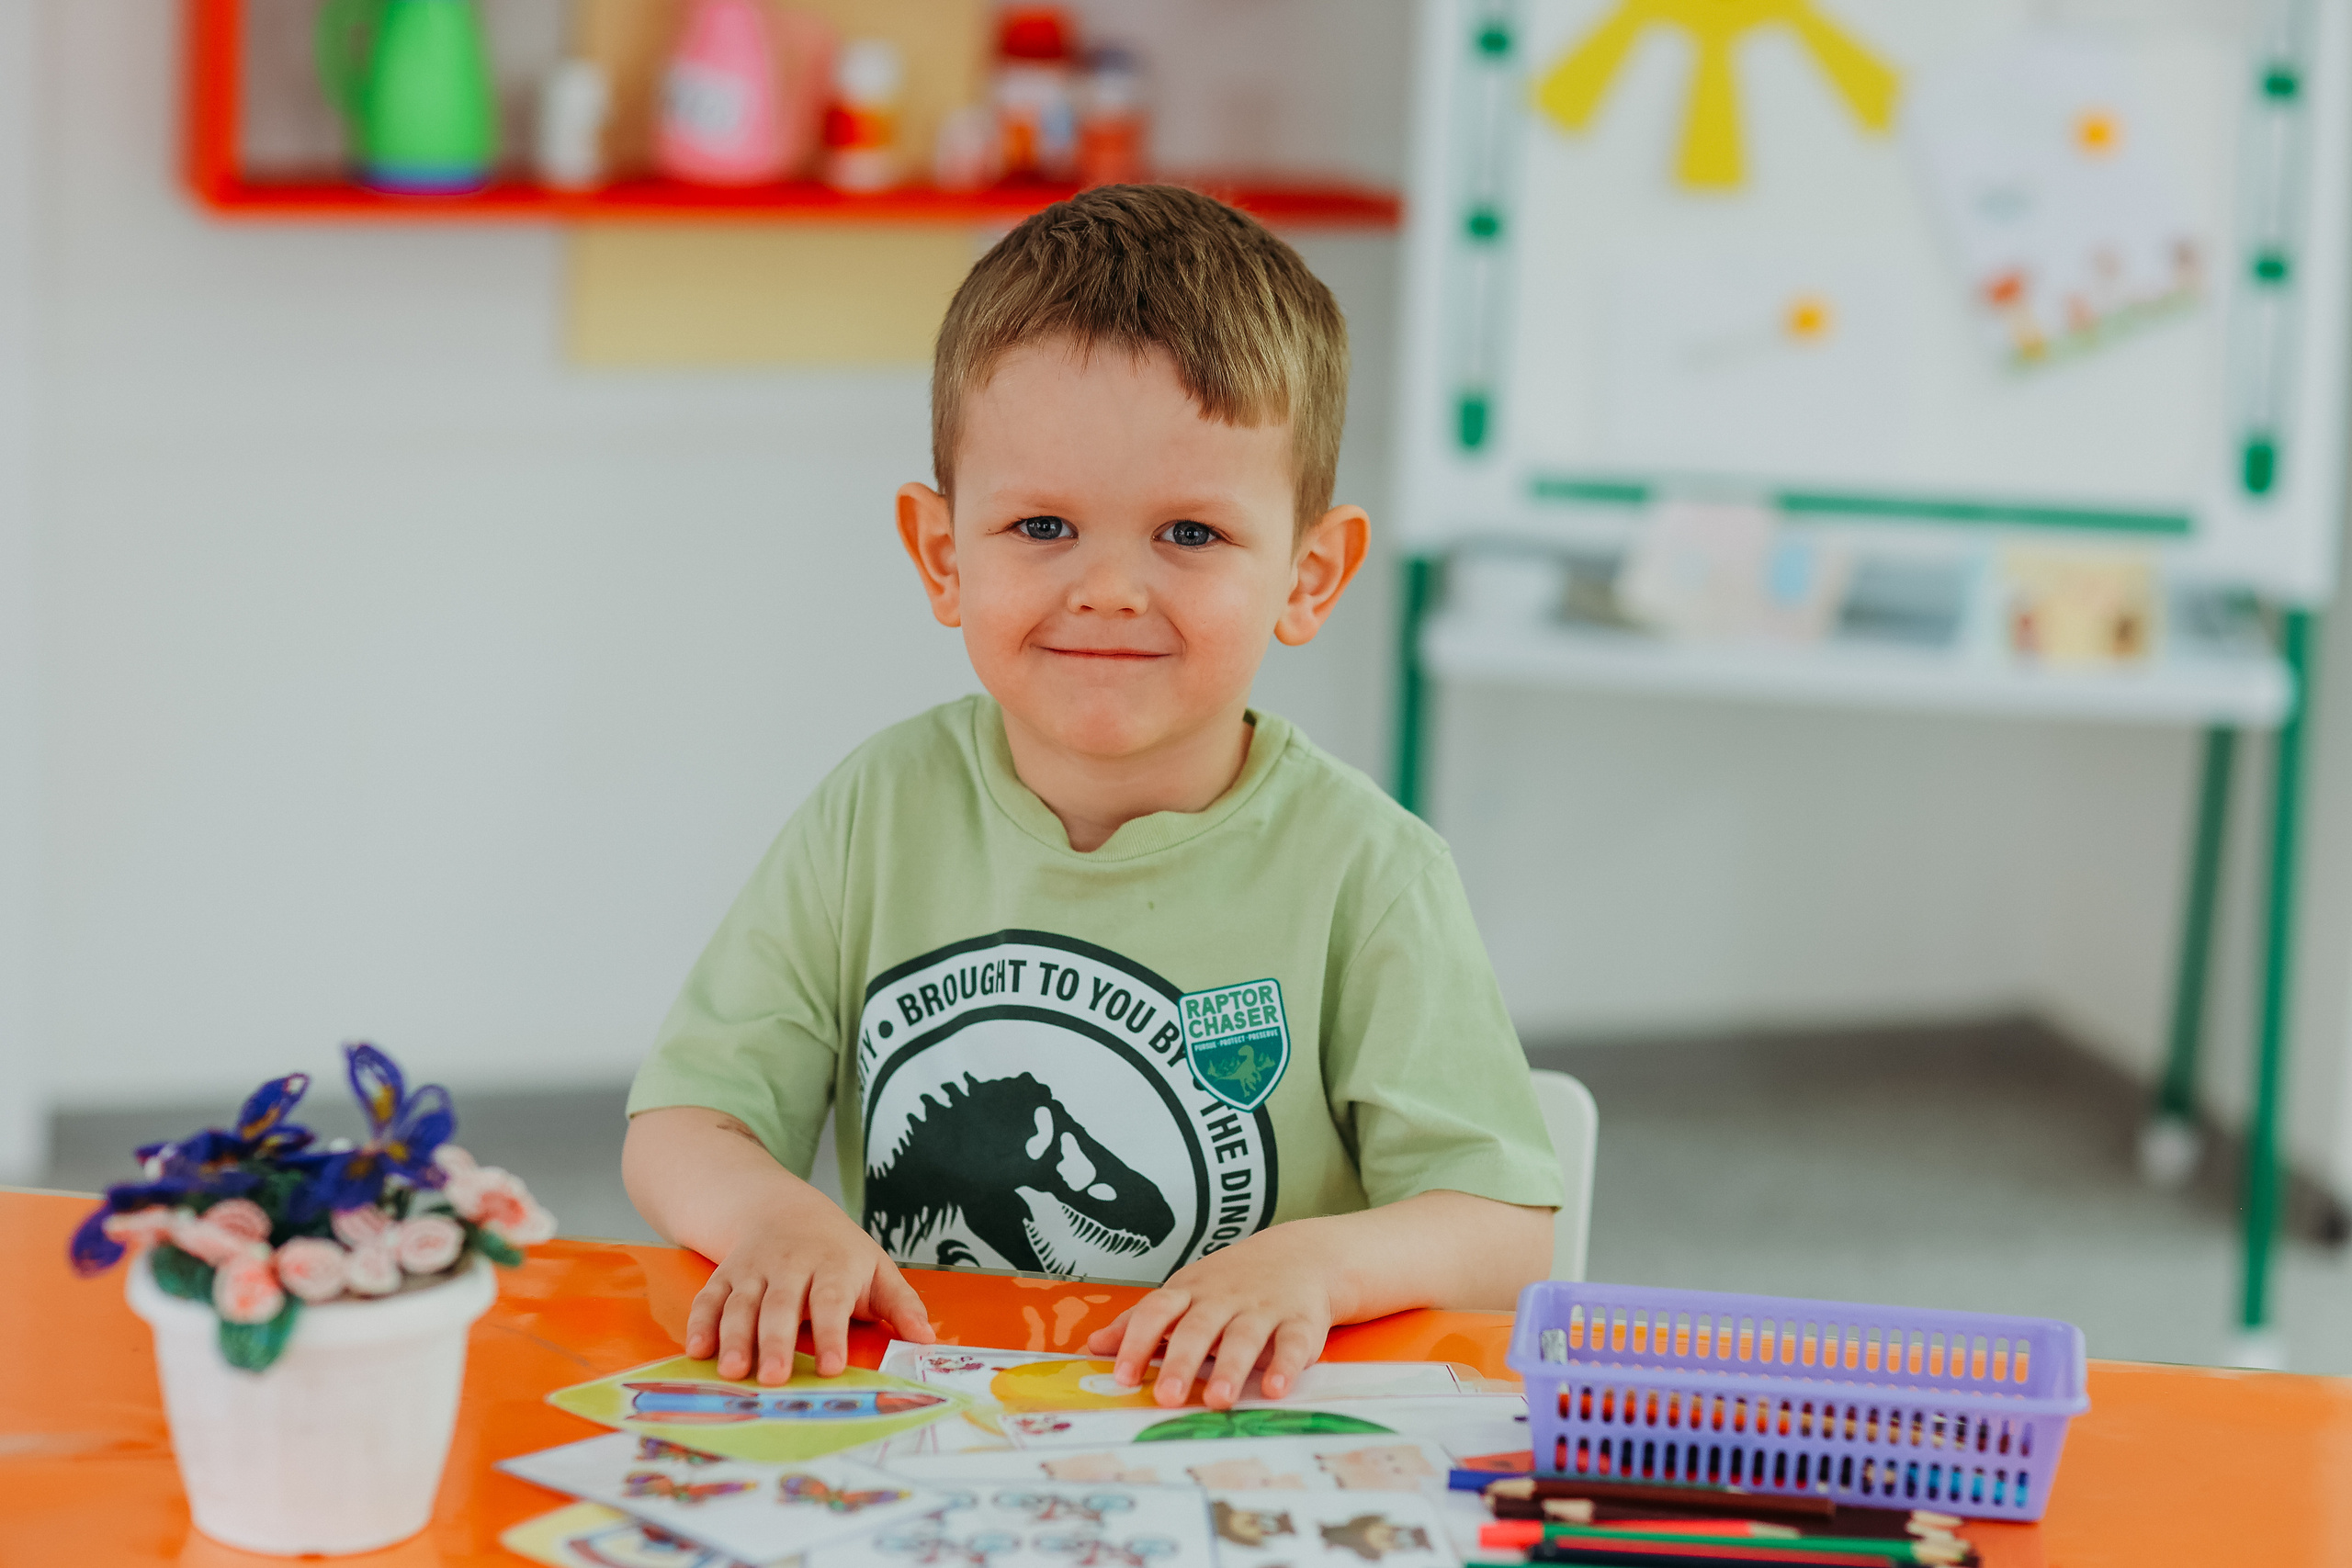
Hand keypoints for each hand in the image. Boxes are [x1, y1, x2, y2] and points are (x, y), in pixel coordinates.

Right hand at [685, 1198, 934, 1382]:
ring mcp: (754, 1269)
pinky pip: (709, 1298)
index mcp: (833, 1265)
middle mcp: (790, 1266)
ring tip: (733, 1371)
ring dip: (734, 1337)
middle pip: (781, 1305)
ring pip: (741, 1303)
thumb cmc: (838, 1251)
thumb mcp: (876, 1268)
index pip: (832, 1301)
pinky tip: (698, 1351)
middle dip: (777, 1342)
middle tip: (774, 1379)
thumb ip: (901, 1305)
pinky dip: (701, 1322)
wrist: (782, 1208)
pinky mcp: (725, 1275)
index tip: (831, 1368)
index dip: (831, 1335)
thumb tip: (927, 1339)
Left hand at [1084, 1222, 1340, 1409]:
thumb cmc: (1230, 1283)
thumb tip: (1093, 1346)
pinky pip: (1292, 1343)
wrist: (1302, 1254)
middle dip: (1182, 1362)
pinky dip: (1284, 1366)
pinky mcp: (1300, 1322)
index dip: (1137, 1341)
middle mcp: (1224, 1299)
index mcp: (1190, 1292)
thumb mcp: (1184, 1293)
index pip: (1157, 1311)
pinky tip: (1274, 1389)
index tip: (1122, 1376)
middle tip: (1166, 1397)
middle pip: (1198, 1328)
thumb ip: (1142, 1322)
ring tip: (1218, 1400)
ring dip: (1231, 1368)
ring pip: (1244, 1337)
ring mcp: (1263, 1309)